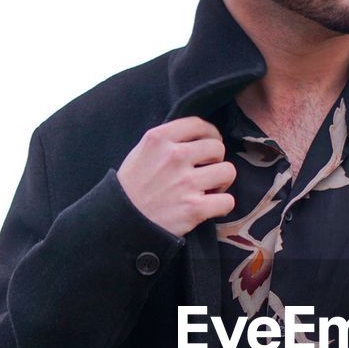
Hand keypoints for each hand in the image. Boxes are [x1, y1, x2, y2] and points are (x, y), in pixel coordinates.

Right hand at [116, 116, 236, 237]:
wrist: (120, 223)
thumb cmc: (130, 189)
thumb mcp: (139, 153)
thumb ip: (164, 142)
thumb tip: (193, 139)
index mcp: (158, 139)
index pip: (198, 124)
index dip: (210, 134)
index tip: (208, 145)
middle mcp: (174, 156)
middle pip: (217, 148)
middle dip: (215, 160)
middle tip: (206, 172)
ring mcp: (186, 182)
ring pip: (228, 171)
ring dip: (222, 182)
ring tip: (209, 189)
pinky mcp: (195, 208)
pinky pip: (228, 201)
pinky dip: (223, 205)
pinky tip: (211, 207)